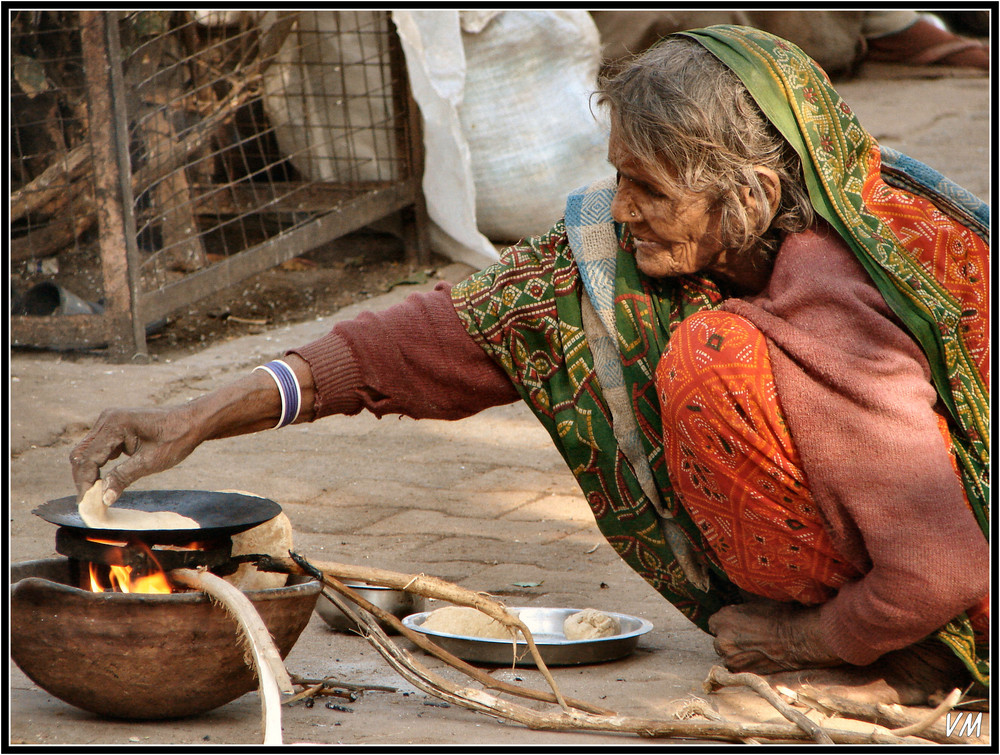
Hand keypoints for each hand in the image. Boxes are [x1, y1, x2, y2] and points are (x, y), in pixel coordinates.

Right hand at [69, 405, 203, 505]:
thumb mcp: (150, 462)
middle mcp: (107, 419)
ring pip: (87, 451)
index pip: (88, 458)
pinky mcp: (114, 427)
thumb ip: (123, 477)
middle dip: (83, 479)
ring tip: (94, 495)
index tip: (87, 503)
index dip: (85, 482)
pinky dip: (97, 465)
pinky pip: (98, 448)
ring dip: (89, 473)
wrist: (192, 421)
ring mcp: (109, 422)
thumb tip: (103, 498)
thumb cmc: (176, 439)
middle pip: (81, 454)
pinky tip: (103, 481)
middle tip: (89, 502)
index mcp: (114, 424)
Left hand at [708, 600, 841, 673]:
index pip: (714, 622)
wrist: (797, 639)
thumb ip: (738, 605)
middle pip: (720, 639)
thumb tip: (734, 601)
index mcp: (722, 619)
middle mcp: (722, 640)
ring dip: (736, 652)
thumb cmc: (779, 616)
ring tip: (755, 647)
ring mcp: (731, 658)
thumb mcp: (755, 601)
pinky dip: (744, 663)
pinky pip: (736, 667)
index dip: (726, 623)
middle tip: (749, 636)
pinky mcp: (742, 672)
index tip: (737, 624)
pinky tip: (758, 656)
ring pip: (728, 654)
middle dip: (730, 638)